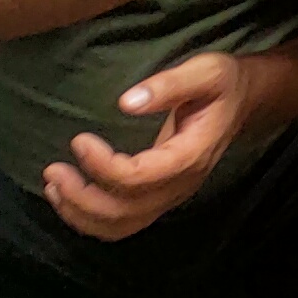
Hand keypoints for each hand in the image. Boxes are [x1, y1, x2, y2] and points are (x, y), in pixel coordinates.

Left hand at [43, 48, 258, 241]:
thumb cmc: (223, 84)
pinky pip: (122, 222)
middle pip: (125, 211)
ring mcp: (170, 196)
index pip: (141, 177)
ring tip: (54, 186)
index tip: (79, 140)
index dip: (104, 166)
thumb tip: (127, 101)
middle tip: (53, 170)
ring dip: (81, 214)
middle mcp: (180, 185)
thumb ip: (169, 85)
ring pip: (121, 225)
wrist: (244, 101)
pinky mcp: (159, 197)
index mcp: (190, 156)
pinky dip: (90, 218)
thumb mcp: (206, 71)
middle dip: (82, 197)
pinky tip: (69, 196)